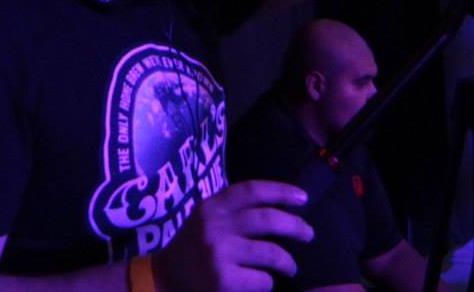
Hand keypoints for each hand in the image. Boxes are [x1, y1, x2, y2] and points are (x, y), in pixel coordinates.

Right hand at [152, 180, 312, 291]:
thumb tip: (278, 210)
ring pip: (271, 253)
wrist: (163, 280)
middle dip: (295, 226)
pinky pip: (262, 280)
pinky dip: (267, 283)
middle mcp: (215, 227)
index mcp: (211, 207)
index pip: (251, 191)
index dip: (280, 191)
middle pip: (267, 220)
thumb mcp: (204, 221)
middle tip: (309, 234)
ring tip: (291, 267)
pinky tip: (262, 284)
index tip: (302, 197)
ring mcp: (219, 254)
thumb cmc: (191, 251)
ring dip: (287, 262)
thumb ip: (230, 213)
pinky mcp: (223, 280)